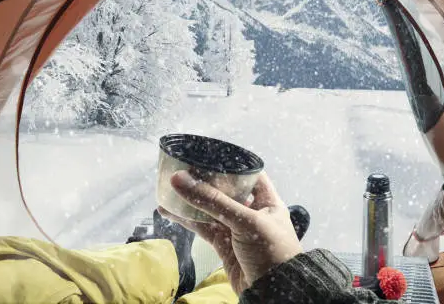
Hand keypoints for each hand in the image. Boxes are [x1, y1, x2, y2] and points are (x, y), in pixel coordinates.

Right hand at [158, 171, 302, 294]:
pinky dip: (186, 220)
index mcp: (267, 199)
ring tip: (170, 187)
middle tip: (183, 169)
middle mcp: (251, 211)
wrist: (274, 292)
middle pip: (225, 190)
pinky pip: (203, 227)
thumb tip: (181, 179)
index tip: (208, 154)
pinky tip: (169, 211)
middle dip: (205, 181)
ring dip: (191, 200)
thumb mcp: (245, 221)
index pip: (248, 173)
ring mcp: (236, 228)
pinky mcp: (223, 245)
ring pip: (210, 209)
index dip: (230, 163)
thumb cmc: (272, 252)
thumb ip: (212, 201)